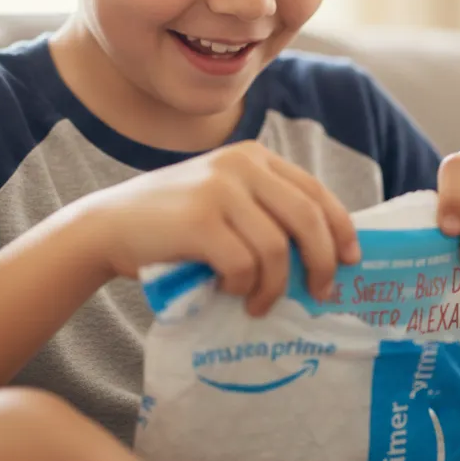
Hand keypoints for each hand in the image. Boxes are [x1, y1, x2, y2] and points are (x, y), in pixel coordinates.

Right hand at [81, 141, 360, 315]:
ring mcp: (219, 190)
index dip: (341, 229)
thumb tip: (326, 255)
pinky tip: (224, 289)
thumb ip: (266, 211)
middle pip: (307, 219)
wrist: (109, 226)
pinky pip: (243, 265)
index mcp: (254, 157)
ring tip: (256, 303)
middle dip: (321, 262)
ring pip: (276, 248)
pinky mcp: (198, 220)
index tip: (350, 260)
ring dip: (272, 286)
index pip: (316, 192)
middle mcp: (240, 165)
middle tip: (319, 293)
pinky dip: (241, 287)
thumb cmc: (174, 223)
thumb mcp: (225, 201)